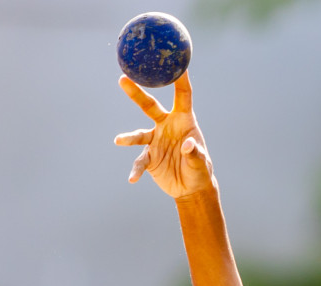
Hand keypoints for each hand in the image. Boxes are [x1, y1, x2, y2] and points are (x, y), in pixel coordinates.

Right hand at [114, 74, 212, 197]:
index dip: (180, 78)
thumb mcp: (201, 164)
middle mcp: (166, 126)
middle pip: (149, 106)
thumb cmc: (200, 171)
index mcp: (183, 121)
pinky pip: (139, 161)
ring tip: (119, 141)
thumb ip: (195, 154)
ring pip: (139, 134)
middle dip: (136, 93)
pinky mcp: (149, 158)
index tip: (175, 61)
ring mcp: (155, 141)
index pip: (182, 95)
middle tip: (122, 79)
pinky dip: (136, 170)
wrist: (190, 189)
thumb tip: (187, 144)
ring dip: (129, 138)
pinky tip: (133, 179)